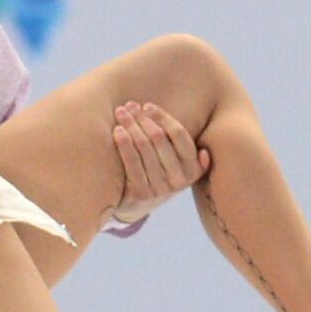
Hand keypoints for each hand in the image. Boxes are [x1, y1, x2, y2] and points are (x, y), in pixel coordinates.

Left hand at [111, 101, 210, 224]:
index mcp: (193, 168)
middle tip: (129, 106)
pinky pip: (132, 162)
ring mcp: (161, 188)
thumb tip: (153, 112)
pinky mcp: (142, 194)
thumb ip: (171, 139)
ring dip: (131, 125)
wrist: (138, 205)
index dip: (162, 117)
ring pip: (144, 147)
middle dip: (143, 118)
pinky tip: (117, 130)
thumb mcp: (173, 160)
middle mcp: (180, 180)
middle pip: (159, 138)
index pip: (179, 134)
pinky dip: (124, 143)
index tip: (147, 106)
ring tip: (120, 113)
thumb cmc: (156, 171)